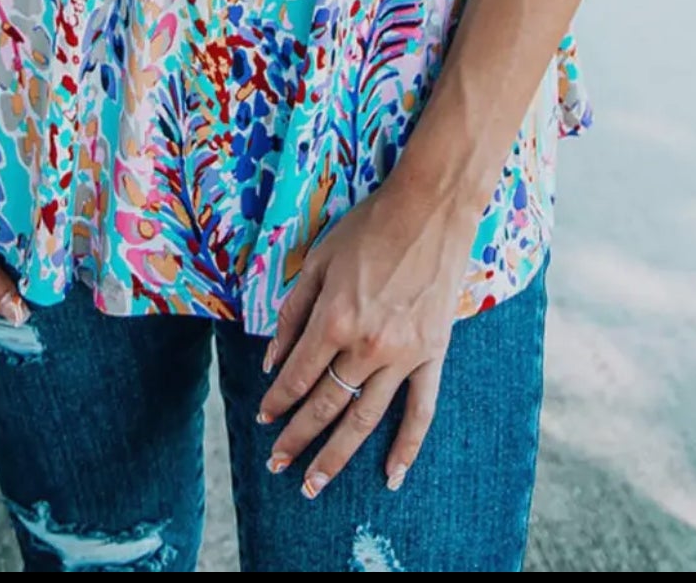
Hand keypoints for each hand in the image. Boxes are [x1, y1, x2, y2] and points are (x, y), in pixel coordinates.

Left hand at [256, 177, 475, 496]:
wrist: (430, 210)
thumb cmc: (369, 228)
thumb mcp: (318, 260)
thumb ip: (293, 313)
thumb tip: (272, 361)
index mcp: (334, 319)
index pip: (296, 376)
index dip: (276, 402)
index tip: (263, 419)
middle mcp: (366, 345)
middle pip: (324, 405)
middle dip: (296, 438)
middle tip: (278, 465)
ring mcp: (403, 355)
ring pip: (364, 418)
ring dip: (337, 456)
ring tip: (314, 485)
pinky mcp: (433, 354)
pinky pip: (420, 410)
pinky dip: (407, 447)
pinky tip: (391, 477)